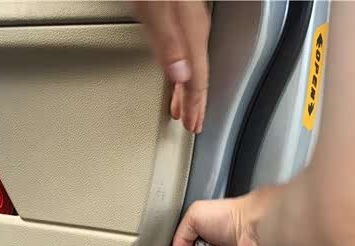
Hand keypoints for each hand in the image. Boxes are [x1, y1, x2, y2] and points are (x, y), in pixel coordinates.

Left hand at [133, 1, 209, 132]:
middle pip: (198, 78)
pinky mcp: (180, 18)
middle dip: (195, 105)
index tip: (192, 126)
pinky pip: (187, 57)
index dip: (194, 107)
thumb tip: (180, 75)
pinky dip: (182, 75)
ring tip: (183, 110)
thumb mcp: (157, 10)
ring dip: (188, 93)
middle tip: (192, 125)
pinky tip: (177, 77)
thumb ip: (168, 42)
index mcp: (191, 35)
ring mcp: (189, 26)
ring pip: (193, 68)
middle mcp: (194, 32)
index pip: (197, 82)